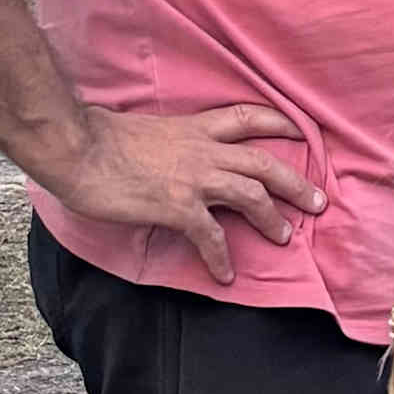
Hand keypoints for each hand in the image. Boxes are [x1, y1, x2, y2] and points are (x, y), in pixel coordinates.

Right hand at [42, 100, 322, 287]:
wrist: (76, 148)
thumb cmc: (98, 137)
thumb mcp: (144, 128)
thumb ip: (167, 140)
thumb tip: (164, 152)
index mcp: (194, 128)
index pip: (246, 117)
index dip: (277, 123)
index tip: (299, 132)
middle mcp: (202, 150)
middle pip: (264, 162)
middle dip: (295, 183)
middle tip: (318, 201)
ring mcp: (194, 179)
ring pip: (251, 195)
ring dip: (272, 218)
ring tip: (285, 237)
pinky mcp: (177, 206)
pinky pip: (211, 236)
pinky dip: (221, 258)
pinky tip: (226, 275)